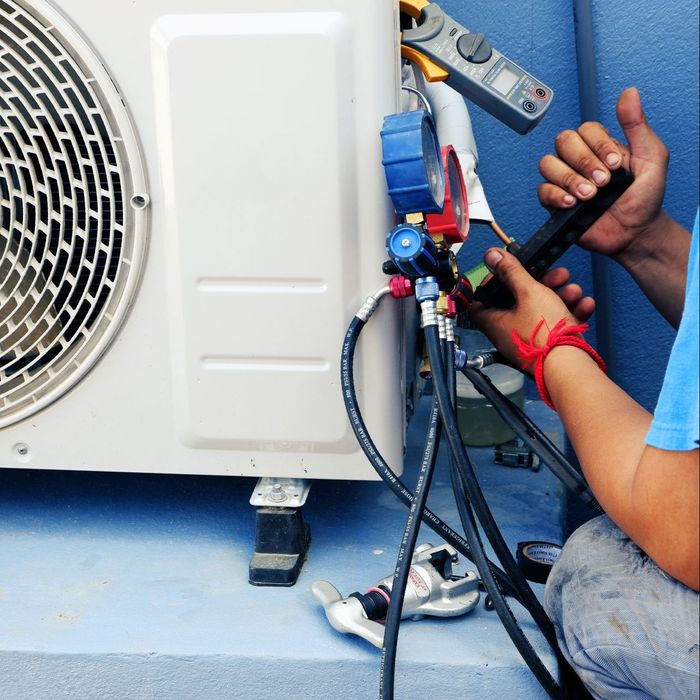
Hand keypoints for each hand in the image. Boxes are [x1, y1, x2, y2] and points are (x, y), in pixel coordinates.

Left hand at [470, 250, 594, 369]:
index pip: (481, 301)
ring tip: (573, 289)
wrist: (571, 368)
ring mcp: (530, 342)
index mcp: (495, 323)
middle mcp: (509, 334)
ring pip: (541, 311)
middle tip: (555, 275)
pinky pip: (557, 326)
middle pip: (518, 302)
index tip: (507, 271)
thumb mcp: (529, 292)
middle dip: (539, 284)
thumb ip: (511, 271)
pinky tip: (584, 304)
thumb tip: (491, 256)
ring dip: (559, 296)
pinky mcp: (549, 348)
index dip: (491, 283)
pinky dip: (570, 313)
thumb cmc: (547, 337)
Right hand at [537, 87, 668, 261]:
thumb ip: (637, 125)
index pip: (585, 129)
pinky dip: (556, 195)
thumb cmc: (644, 197)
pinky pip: (542, 191)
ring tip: (589, 195)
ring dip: (569, 178)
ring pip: (548, 164)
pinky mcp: (554, 203)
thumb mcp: (651, 156)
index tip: (616, 165)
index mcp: (599, 145)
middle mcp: (579, 160)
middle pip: (563, 142)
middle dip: (584, 162)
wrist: (635, 232)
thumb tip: (629, 93)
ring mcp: (564, 181)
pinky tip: (572, 202)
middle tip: (603, 182)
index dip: (598, 145)